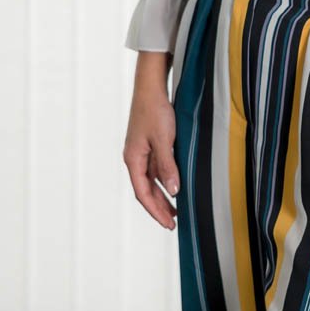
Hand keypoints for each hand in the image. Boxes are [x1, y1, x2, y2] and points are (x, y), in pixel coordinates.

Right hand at [123, 53, 180, 230]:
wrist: (150, 86)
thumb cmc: (155, 110)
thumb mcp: (164, 139)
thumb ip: (167, 165)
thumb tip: (174, 191)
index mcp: (133, 159)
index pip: (143, 194)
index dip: (156, 211)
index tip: (169, 224)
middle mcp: (135, 157)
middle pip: (146, 189)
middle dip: (159, 207)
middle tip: (173, 222)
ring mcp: (141, 150)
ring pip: (151, 179)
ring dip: (163, 194)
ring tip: (176, 208)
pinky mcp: (149, 142)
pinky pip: (155, 167)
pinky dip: (165, 179)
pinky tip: (175, 183)